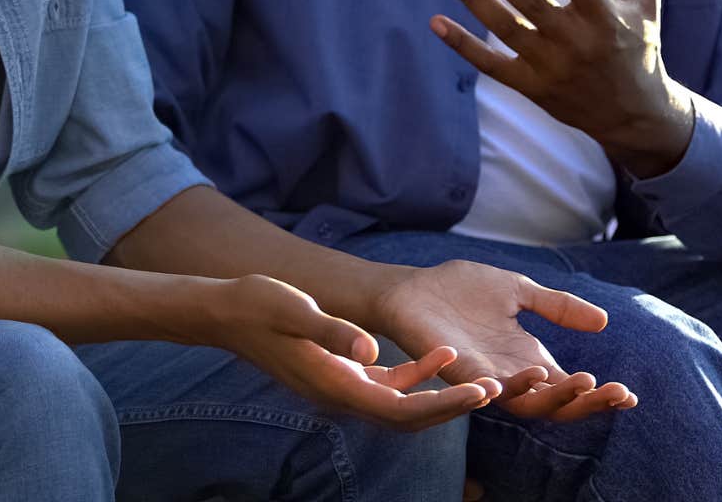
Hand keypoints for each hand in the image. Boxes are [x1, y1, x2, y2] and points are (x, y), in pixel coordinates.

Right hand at [199, 273, 502, 429]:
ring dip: (441, 396)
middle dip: (452, 408)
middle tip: (495, 391)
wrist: (226, 312)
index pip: (401, 408)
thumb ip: (333, 330)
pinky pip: (389, 385)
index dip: (444, 404)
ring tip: (481, 381)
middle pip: (409, 417)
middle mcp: (342, 395)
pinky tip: (442, 355)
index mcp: (335, 385)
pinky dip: (418, 376)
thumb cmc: (258, 305)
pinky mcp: (342, 373)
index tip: (480, 393)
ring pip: (403, 405)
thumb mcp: (294, 309)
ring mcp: (342, 386)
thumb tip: (371, 349)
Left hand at [372, 260, 635, 421]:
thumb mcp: (519, 291)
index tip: (631, 395)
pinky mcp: (456, 371)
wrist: (411, 289)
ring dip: (555, 395)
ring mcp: (483, 377)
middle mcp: (509, 375)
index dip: (599, 396)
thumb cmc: (461, 291)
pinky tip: (530, 377)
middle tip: (617, 392)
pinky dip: (505, 386)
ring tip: (584, 380)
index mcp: (526, 359)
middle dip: (588, 401)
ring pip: (525, 401)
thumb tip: (604, 321)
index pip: (569, 388)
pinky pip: (483, 388)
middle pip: (556, 404)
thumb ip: (556, 306)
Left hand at [431, 0, 695, 177]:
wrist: (634, 116)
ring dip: (473, 0)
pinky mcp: (532, 87)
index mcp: (606, 18)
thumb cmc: (639, 46)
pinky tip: (436, 21)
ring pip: (506, 30)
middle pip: (530, 4)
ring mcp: (552, 67)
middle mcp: (577, 43)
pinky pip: (491, 65)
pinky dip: (463, 46)